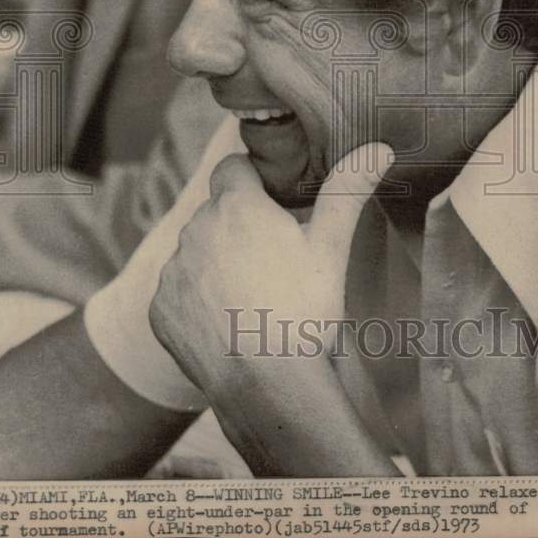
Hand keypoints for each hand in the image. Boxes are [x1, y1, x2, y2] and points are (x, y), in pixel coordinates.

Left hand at [149, 141, 394, 474]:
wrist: (268, 389)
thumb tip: (377, 149)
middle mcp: (196, 229)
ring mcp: (174, 271)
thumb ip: (348, 190)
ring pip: (196, 250)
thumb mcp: (331, 247)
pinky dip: (197, 299)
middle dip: (239, 225)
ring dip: (216, 260)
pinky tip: (228, 322)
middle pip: (216, 211)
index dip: (254, 182)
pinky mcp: (160, 310)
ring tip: (253, 294)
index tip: (274, 205)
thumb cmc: (304, 312)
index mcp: (236, 206)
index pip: (234, 167)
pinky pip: (178, 291)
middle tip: (274, 258)